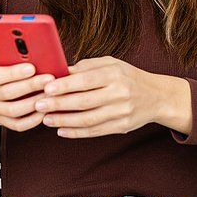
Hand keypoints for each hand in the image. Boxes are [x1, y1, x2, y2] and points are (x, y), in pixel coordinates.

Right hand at [0, 56, 54, 131]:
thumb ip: (10, 56)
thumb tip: (32, 50)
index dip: (14, 73)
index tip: (32, 67)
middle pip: (8, 93)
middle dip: (31, 86)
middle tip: (49, 79)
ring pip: (14, 110)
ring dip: (34, 103)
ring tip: (50, 95)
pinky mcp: (1, 121)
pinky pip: (18, 125)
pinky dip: (33, 120)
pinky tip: (44, 111)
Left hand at [34, 56, 175, 137]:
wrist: (157, 96)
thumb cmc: (128, 77)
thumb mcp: (111, 64)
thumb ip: (86, 67)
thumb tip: (59, 71)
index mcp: (114, 74)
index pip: (85, 80)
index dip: (64, 85)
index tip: (46, 88)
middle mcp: (119, 93)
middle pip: (84, 101)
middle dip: (58, 104)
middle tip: (39, 105)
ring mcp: (121, 112)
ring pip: (87, 119)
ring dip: (64, 120)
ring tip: (46, 119)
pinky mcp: (122, 127)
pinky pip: (95, 131)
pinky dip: (76, 133)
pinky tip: (61, 130)